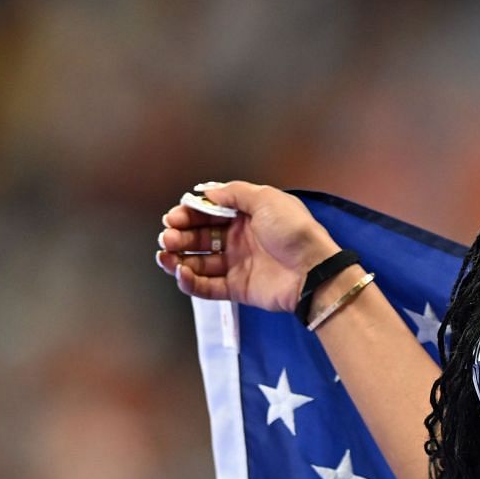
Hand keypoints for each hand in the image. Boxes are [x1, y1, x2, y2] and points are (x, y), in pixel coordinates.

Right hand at [155, 180, 336, 314]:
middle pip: (200, 236)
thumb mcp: (267, 199)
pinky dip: (190, 281)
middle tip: (168, 236)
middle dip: (179, 235)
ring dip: (178, 258)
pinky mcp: (237, 287)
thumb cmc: (294, 231)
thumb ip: (235, 193)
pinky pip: (207, 286)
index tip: (173, 217)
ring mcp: (238, 264)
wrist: (313, 270)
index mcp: (248, 216)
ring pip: (198, 261)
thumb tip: (207, 191)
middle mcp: (240, 239)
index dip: (189, 214)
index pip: (209, 213)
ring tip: (165, 254)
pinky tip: (181, 272)